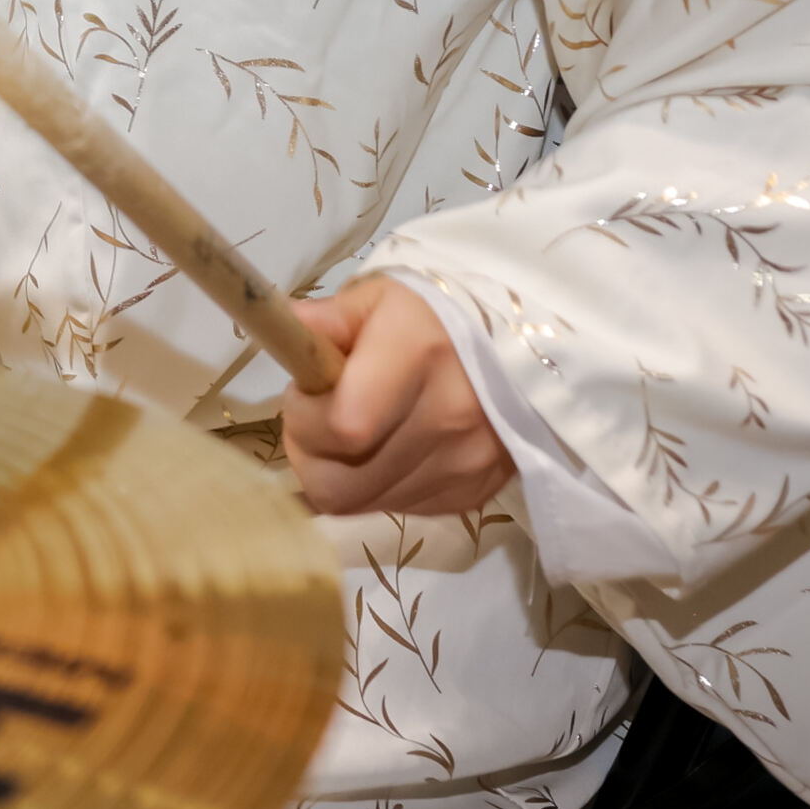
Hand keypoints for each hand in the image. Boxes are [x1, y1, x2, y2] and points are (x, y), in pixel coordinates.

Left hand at [280, 277, 519, 516]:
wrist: (523, 352)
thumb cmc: (435, 318)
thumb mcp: (380, 298)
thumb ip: (330, 318)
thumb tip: (286, 328)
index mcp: (420, 354)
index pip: (343, 427)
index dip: (305, 419)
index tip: (306, 393)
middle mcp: (449, 416)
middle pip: (342, 482)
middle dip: (309, 454)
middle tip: (318, 419)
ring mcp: (466, 463)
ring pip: (363, 505)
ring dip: (341, 474)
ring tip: (352, 433)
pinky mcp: (474, 495)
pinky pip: (399, 510)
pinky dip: (378, 487)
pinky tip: (387, 450)